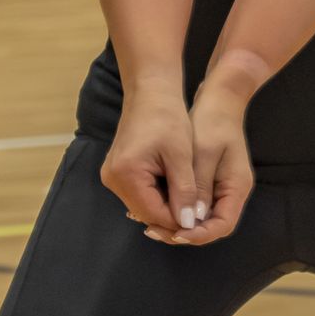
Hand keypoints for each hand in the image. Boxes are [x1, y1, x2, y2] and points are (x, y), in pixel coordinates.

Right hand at [101, 85, 198, 238]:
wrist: (151, 92)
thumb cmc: (168, 117)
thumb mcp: (181, 155)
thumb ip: (184, 191)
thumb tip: (188, 223)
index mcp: (126, 174)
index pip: (153, 213)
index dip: (178, 221)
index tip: (202, 221)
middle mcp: (112, 180)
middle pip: (146, 212)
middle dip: (172, 214)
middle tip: (198, 213)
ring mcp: (112, 176)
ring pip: (143, 204)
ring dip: (166, 205)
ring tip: (190, 200)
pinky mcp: (118, 172)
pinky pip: (140, 193)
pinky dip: (158, 194)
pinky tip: (176, 188)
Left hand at [160, 82, 254, 247]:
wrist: (219, 100)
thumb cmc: (213, 122)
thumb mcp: (203, 153)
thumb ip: (197, 187)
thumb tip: (188, 220)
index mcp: (237, 187)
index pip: (221, 226)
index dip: (197, 235)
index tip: (173, 233)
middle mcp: (232, 193)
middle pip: (211, 227)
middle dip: (183, 232)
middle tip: (153, 230)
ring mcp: (222, 189)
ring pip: (201, 219)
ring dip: (177, 222)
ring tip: (150, 222)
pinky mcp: (210, 183)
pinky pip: (195, 205)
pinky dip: (177, 208)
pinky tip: (156, 205)